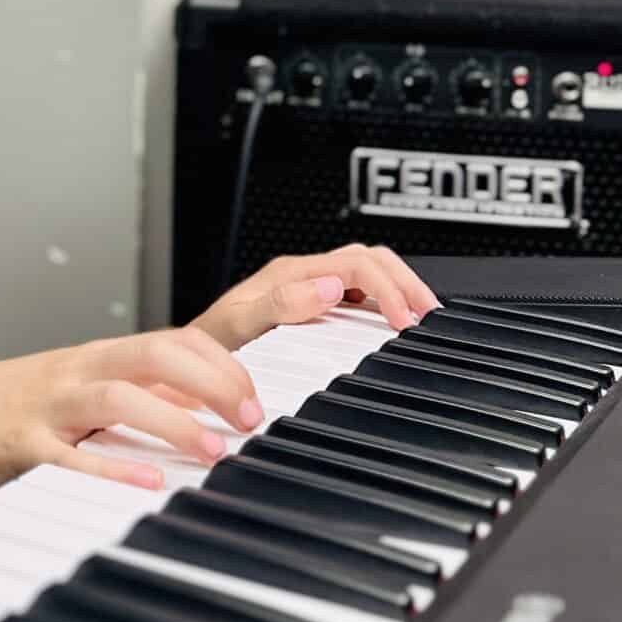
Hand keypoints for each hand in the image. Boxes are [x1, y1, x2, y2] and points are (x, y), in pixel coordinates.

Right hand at [0, 326, 264, 500]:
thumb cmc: (12, 408)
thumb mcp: (78, 390)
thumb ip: (136, 395)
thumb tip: (204, 406)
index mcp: (95, 358)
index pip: (172, 340)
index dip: (221, 364)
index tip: (256, 399)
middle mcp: (77, 372)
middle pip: (154, 355)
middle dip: (212, 382)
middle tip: (249, 420)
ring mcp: (48, 407)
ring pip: (118, 397)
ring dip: (173, 421)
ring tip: (215, 451)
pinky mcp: (21, 447)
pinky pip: (70, 458)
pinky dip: (113, 471)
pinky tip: (149, 486)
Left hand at [191, 243, 440, 349]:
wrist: (191, 362)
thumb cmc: (211, 345)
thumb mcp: (238, 324)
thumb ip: (279, 304)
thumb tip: (327, 288)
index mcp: (289, 275)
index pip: (355, 264)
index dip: (388, 287)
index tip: (405, 320)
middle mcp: (301, 277)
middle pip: (369, 259)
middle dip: (406, 282)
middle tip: (429, 315)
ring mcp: (307, 289)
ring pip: (366, 272)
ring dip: (398, 288)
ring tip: (421, 317)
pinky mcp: (311, 305)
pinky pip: (355, 293)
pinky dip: (383, 301)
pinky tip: (393, 322)